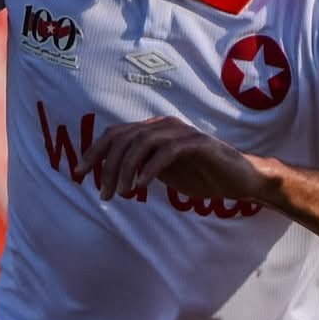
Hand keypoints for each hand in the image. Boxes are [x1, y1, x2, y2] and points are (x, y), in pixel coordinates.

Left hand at [75, 116, 272, 204]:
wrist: (240, 179)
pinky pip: (168, 151)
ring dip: (126, 168)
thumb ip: (139, 167)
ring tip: (122, 192)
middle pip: (124, 138)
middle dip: (107, 166)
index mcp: (153, 131)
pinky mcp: (199, 143)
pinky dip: (150, 167)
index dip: (94, 152)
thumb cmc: (202, 175)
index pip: (115, 135)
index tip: (78, 173)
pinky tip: (140, 185)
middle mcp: (165, 126)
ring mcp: (182, 133)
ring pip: (142, 142)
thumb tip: (110, 176)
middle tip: (103, 193)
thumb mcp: (163, 172)